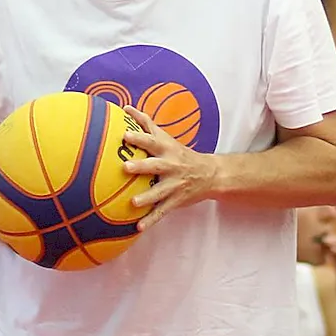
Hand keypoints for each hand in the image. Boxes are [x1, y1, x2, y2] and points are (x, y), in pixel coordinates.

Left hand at [121, 105, 218, 230]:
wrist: (211, 173)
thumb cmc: (181, 153)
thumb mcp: (166, 137)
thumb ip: (146, 123)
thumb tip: (125, 107)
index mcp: (167, 150)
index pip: (152, 141)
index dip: (139, 137)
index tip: (125, 135)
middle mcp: (171, 166)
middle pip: (155, 165)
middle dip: (141, 166)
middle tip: (125, 166)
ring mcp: (174, 185)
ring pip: (159, 192)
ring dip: (147, 197)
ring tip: (133, 202)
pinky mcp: (176, 200)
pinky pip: (162, 211)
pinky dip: (151, 220)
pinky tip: (138, 227)